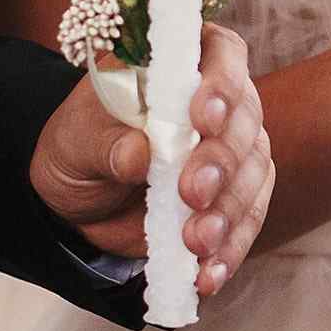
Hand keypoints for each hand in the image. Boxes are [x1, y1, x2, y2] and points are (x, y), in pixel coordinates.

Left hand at [31, 23, 275, 296]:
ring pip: (254, 174)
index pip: (222, 55)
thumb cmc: (80, 147)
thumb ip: (105, 142)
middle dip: (222, 160)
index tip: (202, 117)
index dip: (221, 82)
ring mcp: (235, 150)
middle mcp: (222, 101)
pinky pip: (248, 221)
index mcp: (182, 65)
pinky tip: (208, 274)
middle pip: (246, 120)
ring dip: (228, 211)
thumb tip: (137, 154)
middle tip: (192, 193)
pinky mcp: (237, 197)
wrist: (82, 201)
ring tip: (195, 242)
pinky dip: (231, 249)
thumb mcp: (76, 141)